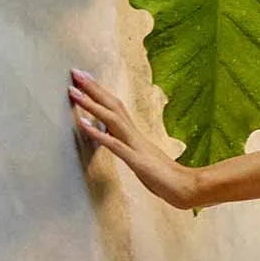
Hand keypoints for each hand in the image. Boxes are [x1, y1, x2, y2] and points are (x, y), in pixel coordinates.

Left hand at [68, 69, 196, 209]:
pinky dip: (97, 133)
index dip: (100, 93)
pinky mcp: (136, 161)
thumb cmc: (167, 178)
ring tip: (73, 91)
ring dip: (91, 104)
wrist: (186, 188)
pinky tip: (81, 124)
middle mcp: (134, 135)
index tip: (85, 78)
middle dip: (93, 88)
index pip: (116, 108)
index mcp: (135, 135)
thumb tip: (118, 142)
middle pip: (113, 106)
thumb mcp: (144, 160)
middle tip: (75, 72)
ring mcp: (135, 146)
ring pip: (112, 119)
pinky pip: (114, 144)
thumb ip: (131, 149)